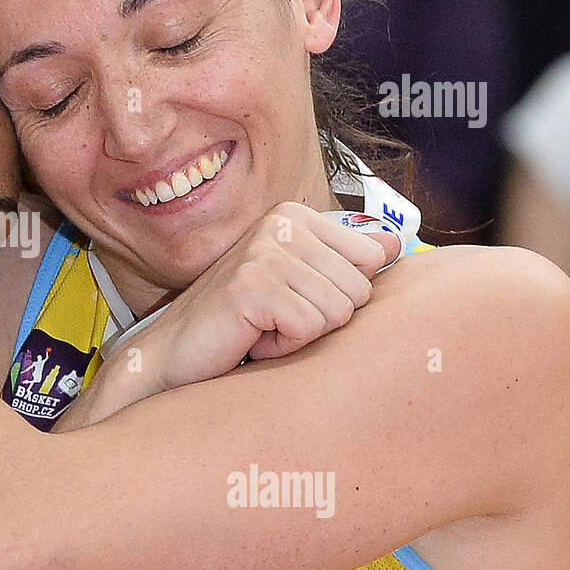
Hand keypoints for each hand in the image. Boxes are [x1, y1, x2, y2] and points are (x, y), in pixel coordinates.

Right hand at [96, 202, 401, 409]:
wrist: (173, 353)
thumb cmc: (235, 321)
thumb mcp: (296, 282)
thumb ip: (344, 260)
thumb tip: (396, 243)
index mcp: (294, 216)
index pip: (371, 258)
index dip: (338, 295)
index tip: (293, 298)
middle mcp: (280, 225)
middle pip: (359, 289)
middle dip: (321, 319)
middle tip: (273, 318)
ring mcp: (265, 253)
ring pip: (338, 312)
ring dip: (301, 335)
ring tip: (261, 327)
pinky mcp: (252, 286)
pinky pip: (309, 329)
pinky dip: (282, 347)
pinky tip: (250, 338)